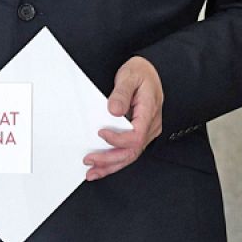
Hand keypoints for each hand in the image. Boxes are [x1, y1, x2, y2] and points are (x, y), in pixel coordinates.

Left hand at [84, 56, 163, 181]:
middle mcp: (151, 125)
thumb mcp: (130, 76)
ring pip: (131, 155)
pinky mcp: (141, 133)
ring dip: (111, 165)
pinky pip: (130, 151)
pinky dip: (116, 161)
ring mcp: (147, 131)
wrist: (151, 71)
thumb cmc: (142, 73)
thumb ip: (121, 93)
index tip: (102, 133)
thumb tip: (114, 110)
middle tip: (90, 160)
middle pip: (133, 151)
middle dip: (110, 160)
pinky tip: (104, 166)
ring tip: (93, 171)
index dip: (118, 140)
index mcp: (149, 111)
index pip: (136, 136)